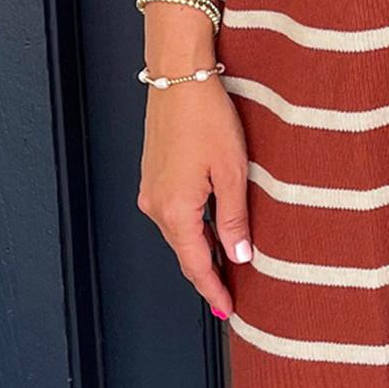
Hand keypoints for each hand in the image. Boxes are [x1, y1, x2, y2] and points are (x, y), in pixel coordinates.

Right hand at [136, 77, 252, 321]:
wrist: (179, 77)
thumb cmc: (208, 117)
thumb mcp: (232, 171)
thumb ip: (233, 219)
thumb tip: (239, 257)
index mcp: (175, 210)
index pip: (196, 264)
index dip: (213, 290)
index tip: (227, 310)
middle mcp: (155, 205)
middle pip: (185, 252)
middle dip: (208, 273)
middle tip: (231, 293)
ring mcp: (150, 189)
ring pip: (178, 233)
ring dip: (201, 249)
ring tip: (227, 263)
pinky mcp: (152, 175)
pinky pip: (173, 213)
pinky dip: (191, 227)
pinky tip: (210, 227)